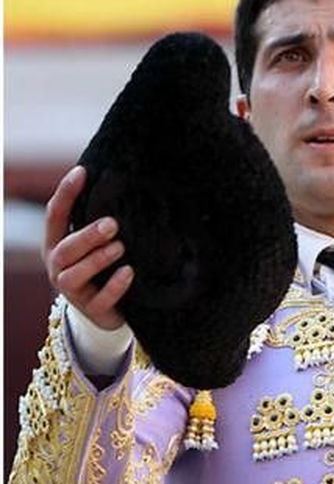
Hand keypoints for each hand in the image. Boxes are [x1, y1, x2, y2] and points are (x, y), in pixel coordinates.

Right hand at [42, 166, 131, 330]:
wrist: (108, 311)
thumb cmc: (102, 268)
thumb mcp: (97, 242)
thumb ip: (99, 221)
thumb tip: (120, 183)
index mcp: (58, 245)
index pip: (55, 216)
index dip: (65, 194)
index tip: (82, 172)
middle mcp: (59, 267)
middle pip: (64, 250)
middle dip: (86, 236)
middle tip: (111, 224)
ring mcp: (74, 291)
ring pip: (74, 276)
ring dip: (96, 260)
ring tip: (119, 247)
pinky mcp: (93, 310)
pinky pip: (100, 300)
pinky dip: (114, 286)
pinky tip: (129, 272)